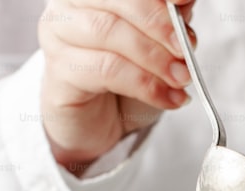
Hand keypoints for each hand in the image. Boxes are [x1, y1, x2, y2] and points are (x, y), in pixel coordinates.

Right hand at [38, 0, 196, 173]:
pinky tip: (168, 98)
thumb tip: (185, 1)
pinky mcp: (58, 70)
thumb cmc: (124, 79)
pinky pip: (106, 70)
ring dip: (155, 58)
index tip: (186, 2)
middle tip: (186, 50)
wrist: (97, 124)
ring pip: (109, 32)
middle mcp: (70, 4)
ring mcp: (58, 34)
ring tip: (181, 79)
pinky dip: (145, 85)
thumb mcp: (156, 45)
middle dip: (159, 23)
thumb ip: (168, 19)